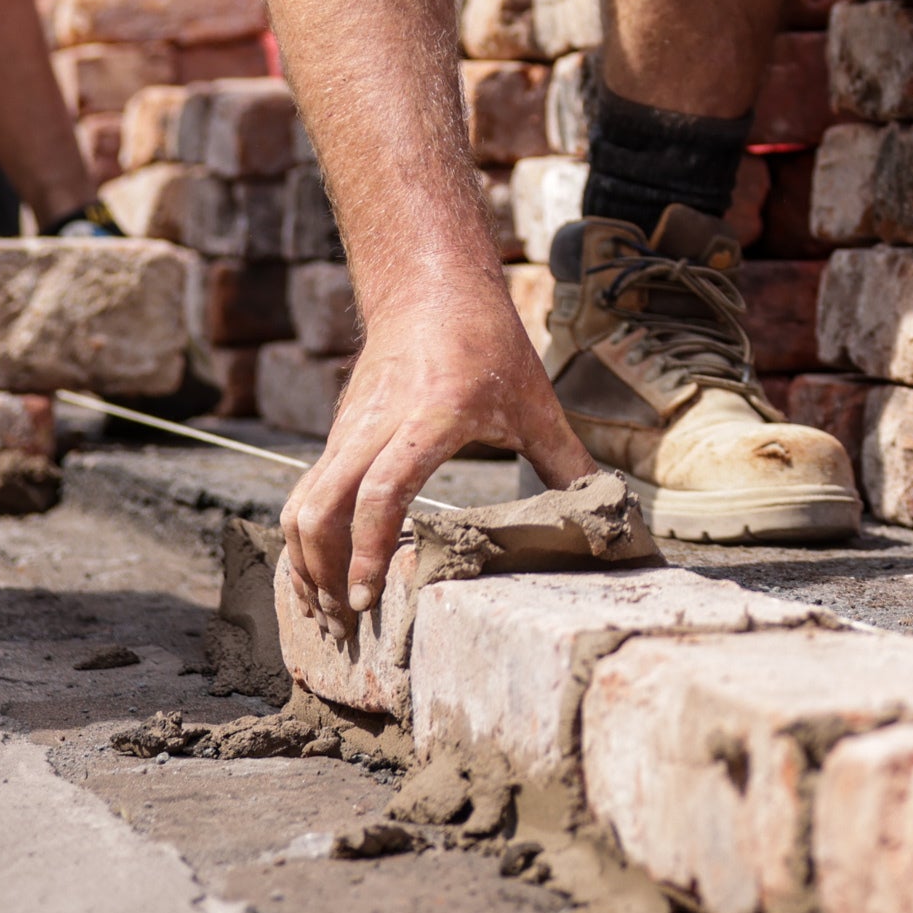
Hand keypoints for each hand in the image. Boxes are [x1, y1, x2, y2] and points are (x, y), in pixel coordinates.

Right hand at [280, 275, 597, 618]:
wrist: (431, 289)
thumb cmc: (489, 344)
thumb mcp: (536, 402)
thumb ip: (568, 461)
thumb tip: (610, 509)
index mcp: (430, 417)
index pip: (383, 489)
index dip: (370, 547)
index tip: (368, 595)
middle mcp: (377, 425)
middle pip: (322, 505)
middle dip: (322, 571)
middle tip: (346, 623)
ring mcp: (348, 430)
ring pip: (302, 502)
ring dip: (306, 561)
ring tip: (328, 610)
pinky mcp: (337, 436)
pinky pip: (306, 492)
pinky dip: (306, 538)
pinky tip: (321, 573)